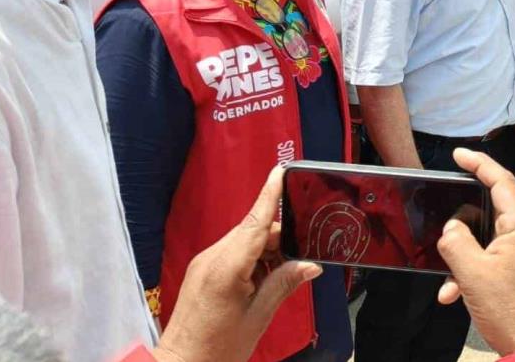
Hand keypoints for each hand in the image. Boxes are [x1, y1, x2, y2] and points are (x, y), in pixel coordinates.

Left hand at [152, 167, 321, 361]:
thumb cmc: (218, 348)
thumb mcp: (259, 317)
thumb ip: (284, 284)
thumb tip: (311, 265)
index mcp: (227, 267)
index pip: (254, 222)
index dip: (270, 195)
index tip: (281, 170)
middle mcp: (213, 257)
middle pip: (254, 231)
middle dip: (280, 237)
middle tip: (303, 253)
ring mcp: (205, 263)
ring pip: (245, 242)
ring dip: (268, 251)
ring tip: (282, 275)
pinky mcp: (203, 271)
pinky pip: (235, 253)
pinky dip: (254, 260)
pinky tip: (265, 280)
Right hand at [436, 148, 514, 355]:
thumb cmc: (510, 310)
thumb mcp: (472, 273)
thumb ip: (456, 241)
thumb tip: (452, 228)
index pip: (502, 180)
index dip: (479, 163)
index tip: (458, 154)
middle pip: (493, 207)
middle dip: (464, 214)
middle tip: (444, 206)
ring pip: (486, 238)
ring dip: (462, 253)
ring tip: (448, 277)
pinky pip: (490, 259)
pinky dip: (470, 271)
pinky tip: (453, 294)